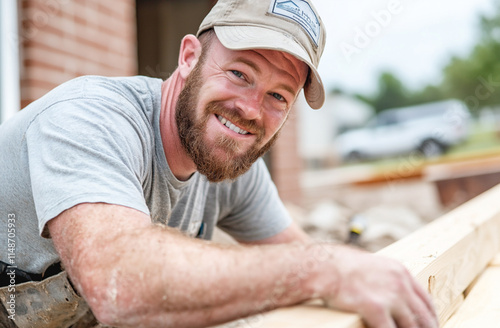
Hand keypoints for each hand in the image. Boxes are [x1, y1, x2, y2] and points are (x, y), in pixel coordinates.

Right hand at [320, 245, 437, 327]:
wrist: (325, 266)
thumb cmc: (343, 266)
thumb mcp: (374, 266)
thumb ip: (388, 279)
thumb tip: (395, 296)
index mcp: (401, 272)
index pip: (426, 300)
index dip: (431, 318)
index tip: (431, 327)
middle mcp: (400, 283)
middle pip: (423, 316)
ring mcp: (389, 296)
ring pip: (411, 326)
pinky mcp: (375, 308)